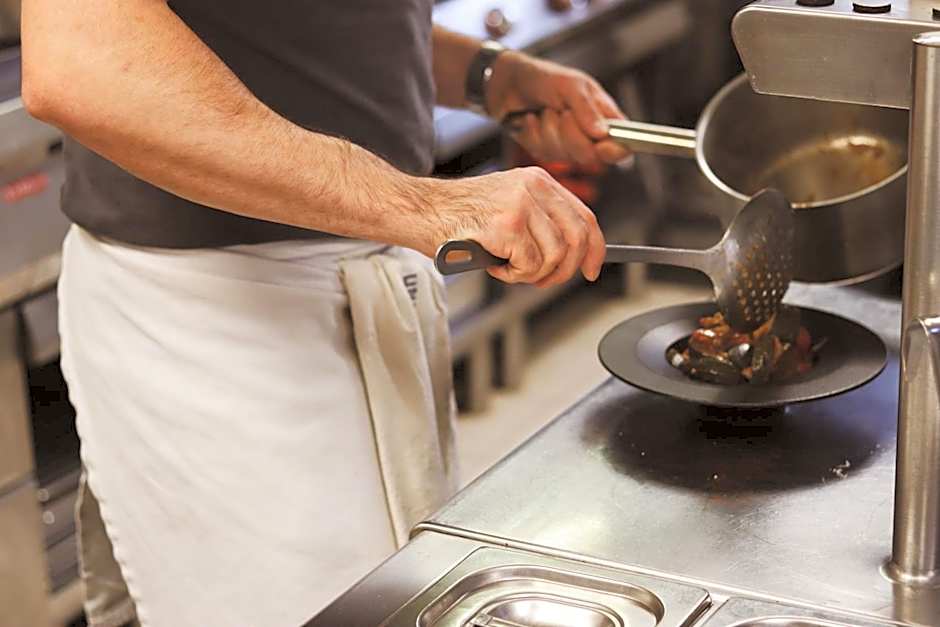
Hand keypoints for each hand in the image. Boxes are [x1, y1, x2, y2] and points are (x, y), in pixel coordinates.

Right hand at [423, 166, 605, 286]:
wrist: (420, 211)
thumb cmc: (457, 216)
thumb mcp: (508, 206)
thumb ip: (540, 222)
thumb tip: (570, 255)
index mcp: (538, 180)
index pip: (585, 216)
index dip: (594, 249)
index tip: (592, 269)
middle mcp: (533, 186)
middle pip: (576, 239)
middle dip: (563, 270)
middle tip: (540, 280)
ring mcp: (521, 204)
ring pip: (554, 257)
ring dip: (531, 274)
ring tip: (506, 266)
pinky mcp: (506, 226)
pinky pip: (529, 266)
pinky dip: (512, 275)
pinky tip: (493, 263)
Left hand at [486, 52, 629, 169]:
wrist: (508, 83)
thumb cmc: (543, 78)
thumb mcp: (569, 84)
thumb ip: (586, 108)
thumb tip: (603, 133)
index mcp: (604, 117)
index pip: (622, 144)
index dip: (616, 151)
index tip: (602, 145)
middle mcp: (588, 135)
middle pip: (591, 156)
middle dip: (572, 135)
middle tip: (562, 112)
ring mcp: (566, 145)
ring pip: (564, 156)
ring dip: (549, 129)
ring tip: (545, 110)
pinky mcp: (545, 151)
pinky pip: (543, 153)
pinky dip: (534, 133)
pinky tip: (531, 119)